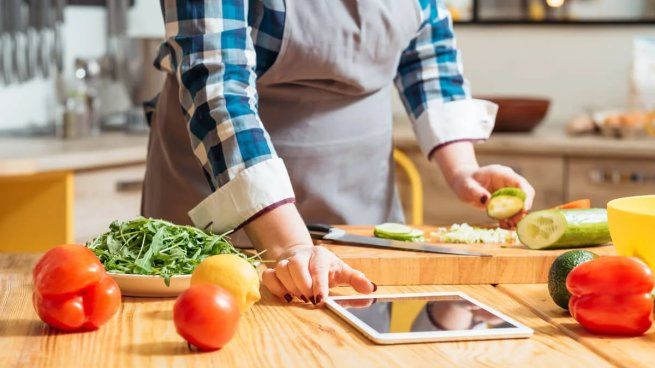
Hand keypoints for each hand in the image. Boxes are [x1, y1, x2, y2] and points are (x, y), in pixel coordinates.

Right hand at [261, 245, 375, 304]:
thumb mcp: (342, 272)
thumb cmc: (325, 268)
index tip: (320, 300)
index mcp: (320, 255)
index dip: (319, 284)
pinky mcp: (273, 269)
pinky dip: (275, 287)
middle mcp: (301, 255)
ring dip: (291, 288)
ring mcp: (285, 261)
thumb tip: (371, 289)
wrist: (303, 257)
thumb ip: (356, 281)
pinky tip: (286, 296)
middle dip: (303, 287)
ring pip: (281, 271)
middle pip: (296, 266)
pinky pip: (268, 276)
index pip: (318, 268)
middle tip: (311, 300)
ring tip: (301, 297)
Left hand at [449, 164, 534, 227]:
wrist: (463, 183)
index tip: (524, 209)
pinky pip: (512, 210)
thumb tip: (488, 200)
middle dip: (523, 209)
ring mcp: (508, 192)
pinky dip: (510, 218)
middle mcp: (508, 182)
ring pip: (520, 204)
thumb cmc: (464, 182)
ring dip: (517, 216)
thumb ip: (476, 192)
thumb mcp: (467, 187)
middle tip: (514, 221)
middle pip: (524, 195)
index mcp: (502, 174)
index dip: (525, 196)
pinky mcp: (505, 201)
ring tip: (508, 225)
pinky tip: (504, 224)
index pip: (520, 183)